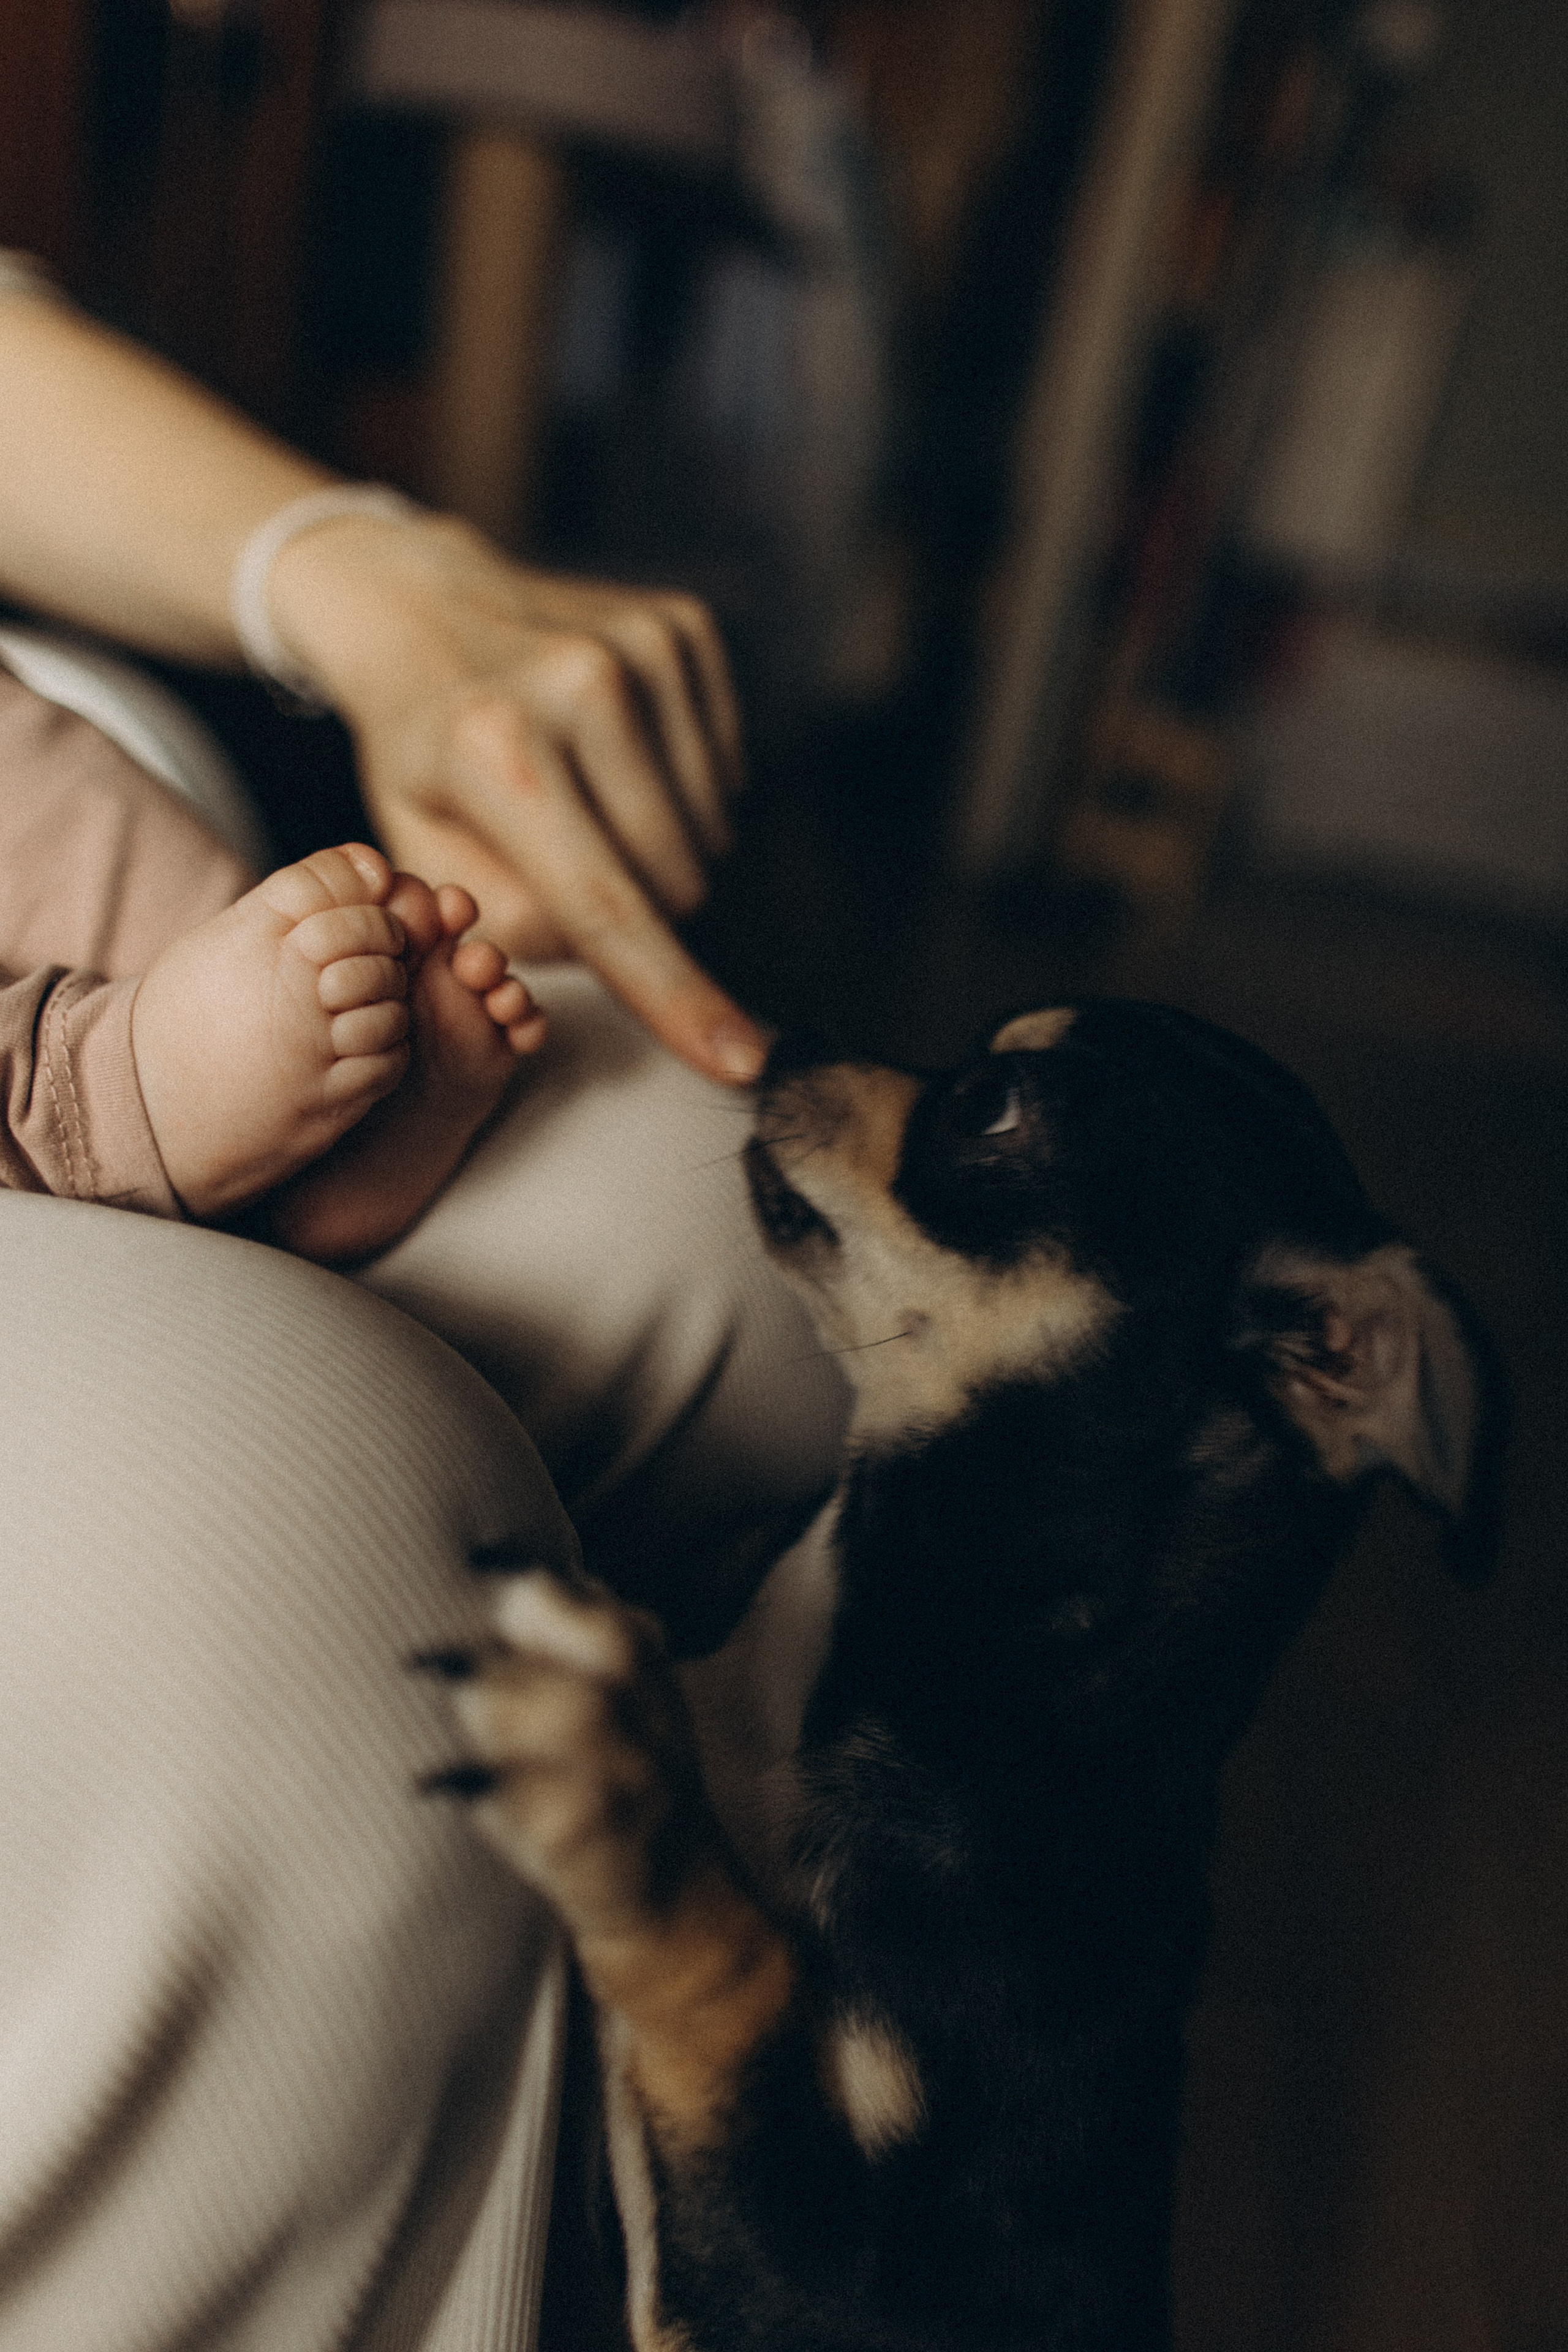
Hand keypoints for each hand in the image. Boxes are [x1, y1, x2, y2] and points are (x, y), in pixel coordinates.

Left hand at [268, 512, 767, 1084]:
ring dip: (656, 849)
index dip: (676, 997)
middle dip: (631, 905)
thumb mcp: (418, 853)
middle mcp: (580, 686)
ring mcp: (640, 646)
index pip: (606, 905)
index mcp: (495, 751)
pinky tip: (613, 754)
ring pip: (708, 836)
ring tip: (582, 797)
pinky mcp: (682, 628)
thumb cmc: (416, 753)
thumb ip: (509, 926)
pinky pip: (725, 775)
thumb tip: (608, 946)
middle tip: (560, 856)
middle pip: (672, 881)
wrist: (414, 605)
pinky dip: (680, 791)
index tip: (742, 1063)